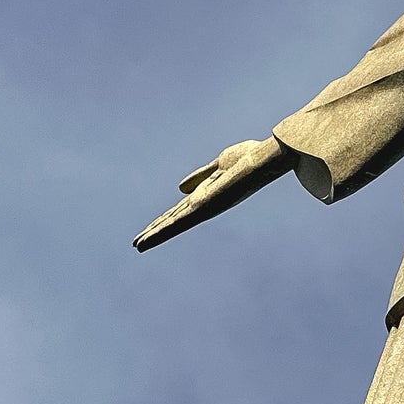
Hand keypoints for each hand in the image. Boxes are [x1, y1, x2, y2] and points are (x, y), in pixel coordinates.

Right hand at [134, 135, 292, 251]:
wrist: (266, 159)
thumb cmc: (250, 158)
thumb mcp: (220, 164)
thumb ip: (201, 176)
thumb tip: (180, 189)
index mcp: (207, 195)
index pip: (180, 210)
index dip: (163, 219)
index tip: (148, 229)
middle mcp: (204, 204)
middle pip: (175, 219)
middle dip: (156, 230)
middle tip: (137, 243)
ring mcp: (204, 207)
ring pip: (174, 224)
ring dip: (155, 234)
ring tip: (137, 245)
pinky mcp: (204, 207)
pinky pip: (180, 221)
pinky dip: (162, 231)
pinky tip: (151, 237)